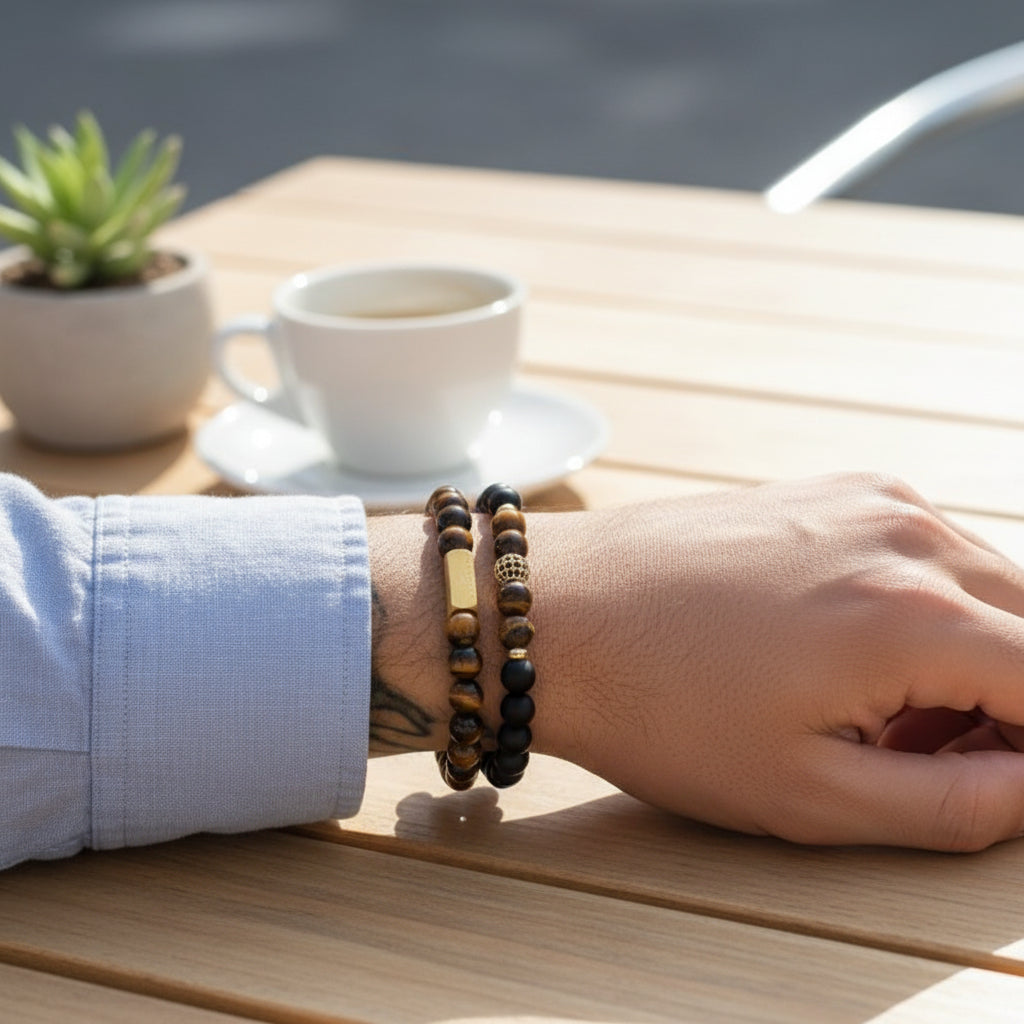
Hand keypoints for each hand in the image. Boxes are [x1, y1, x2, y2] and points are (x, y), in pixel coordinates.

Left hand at [531, 473, 1023, 850]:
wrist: (553, 613)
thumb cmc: (657, 707)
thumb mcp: (806, 795)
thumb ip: (955, 805)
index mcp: (919, 614)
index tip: (987, 784)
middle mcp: (910, 533)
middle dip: (1011, 706)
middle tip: (926, 760)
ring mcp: (868, 498)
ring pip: (986, 586)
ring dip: (969, 657)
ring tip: (875, 716)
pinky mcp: (829, 490)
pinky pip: (925, 550)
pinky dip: (923, 607)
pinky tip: (846, 654)